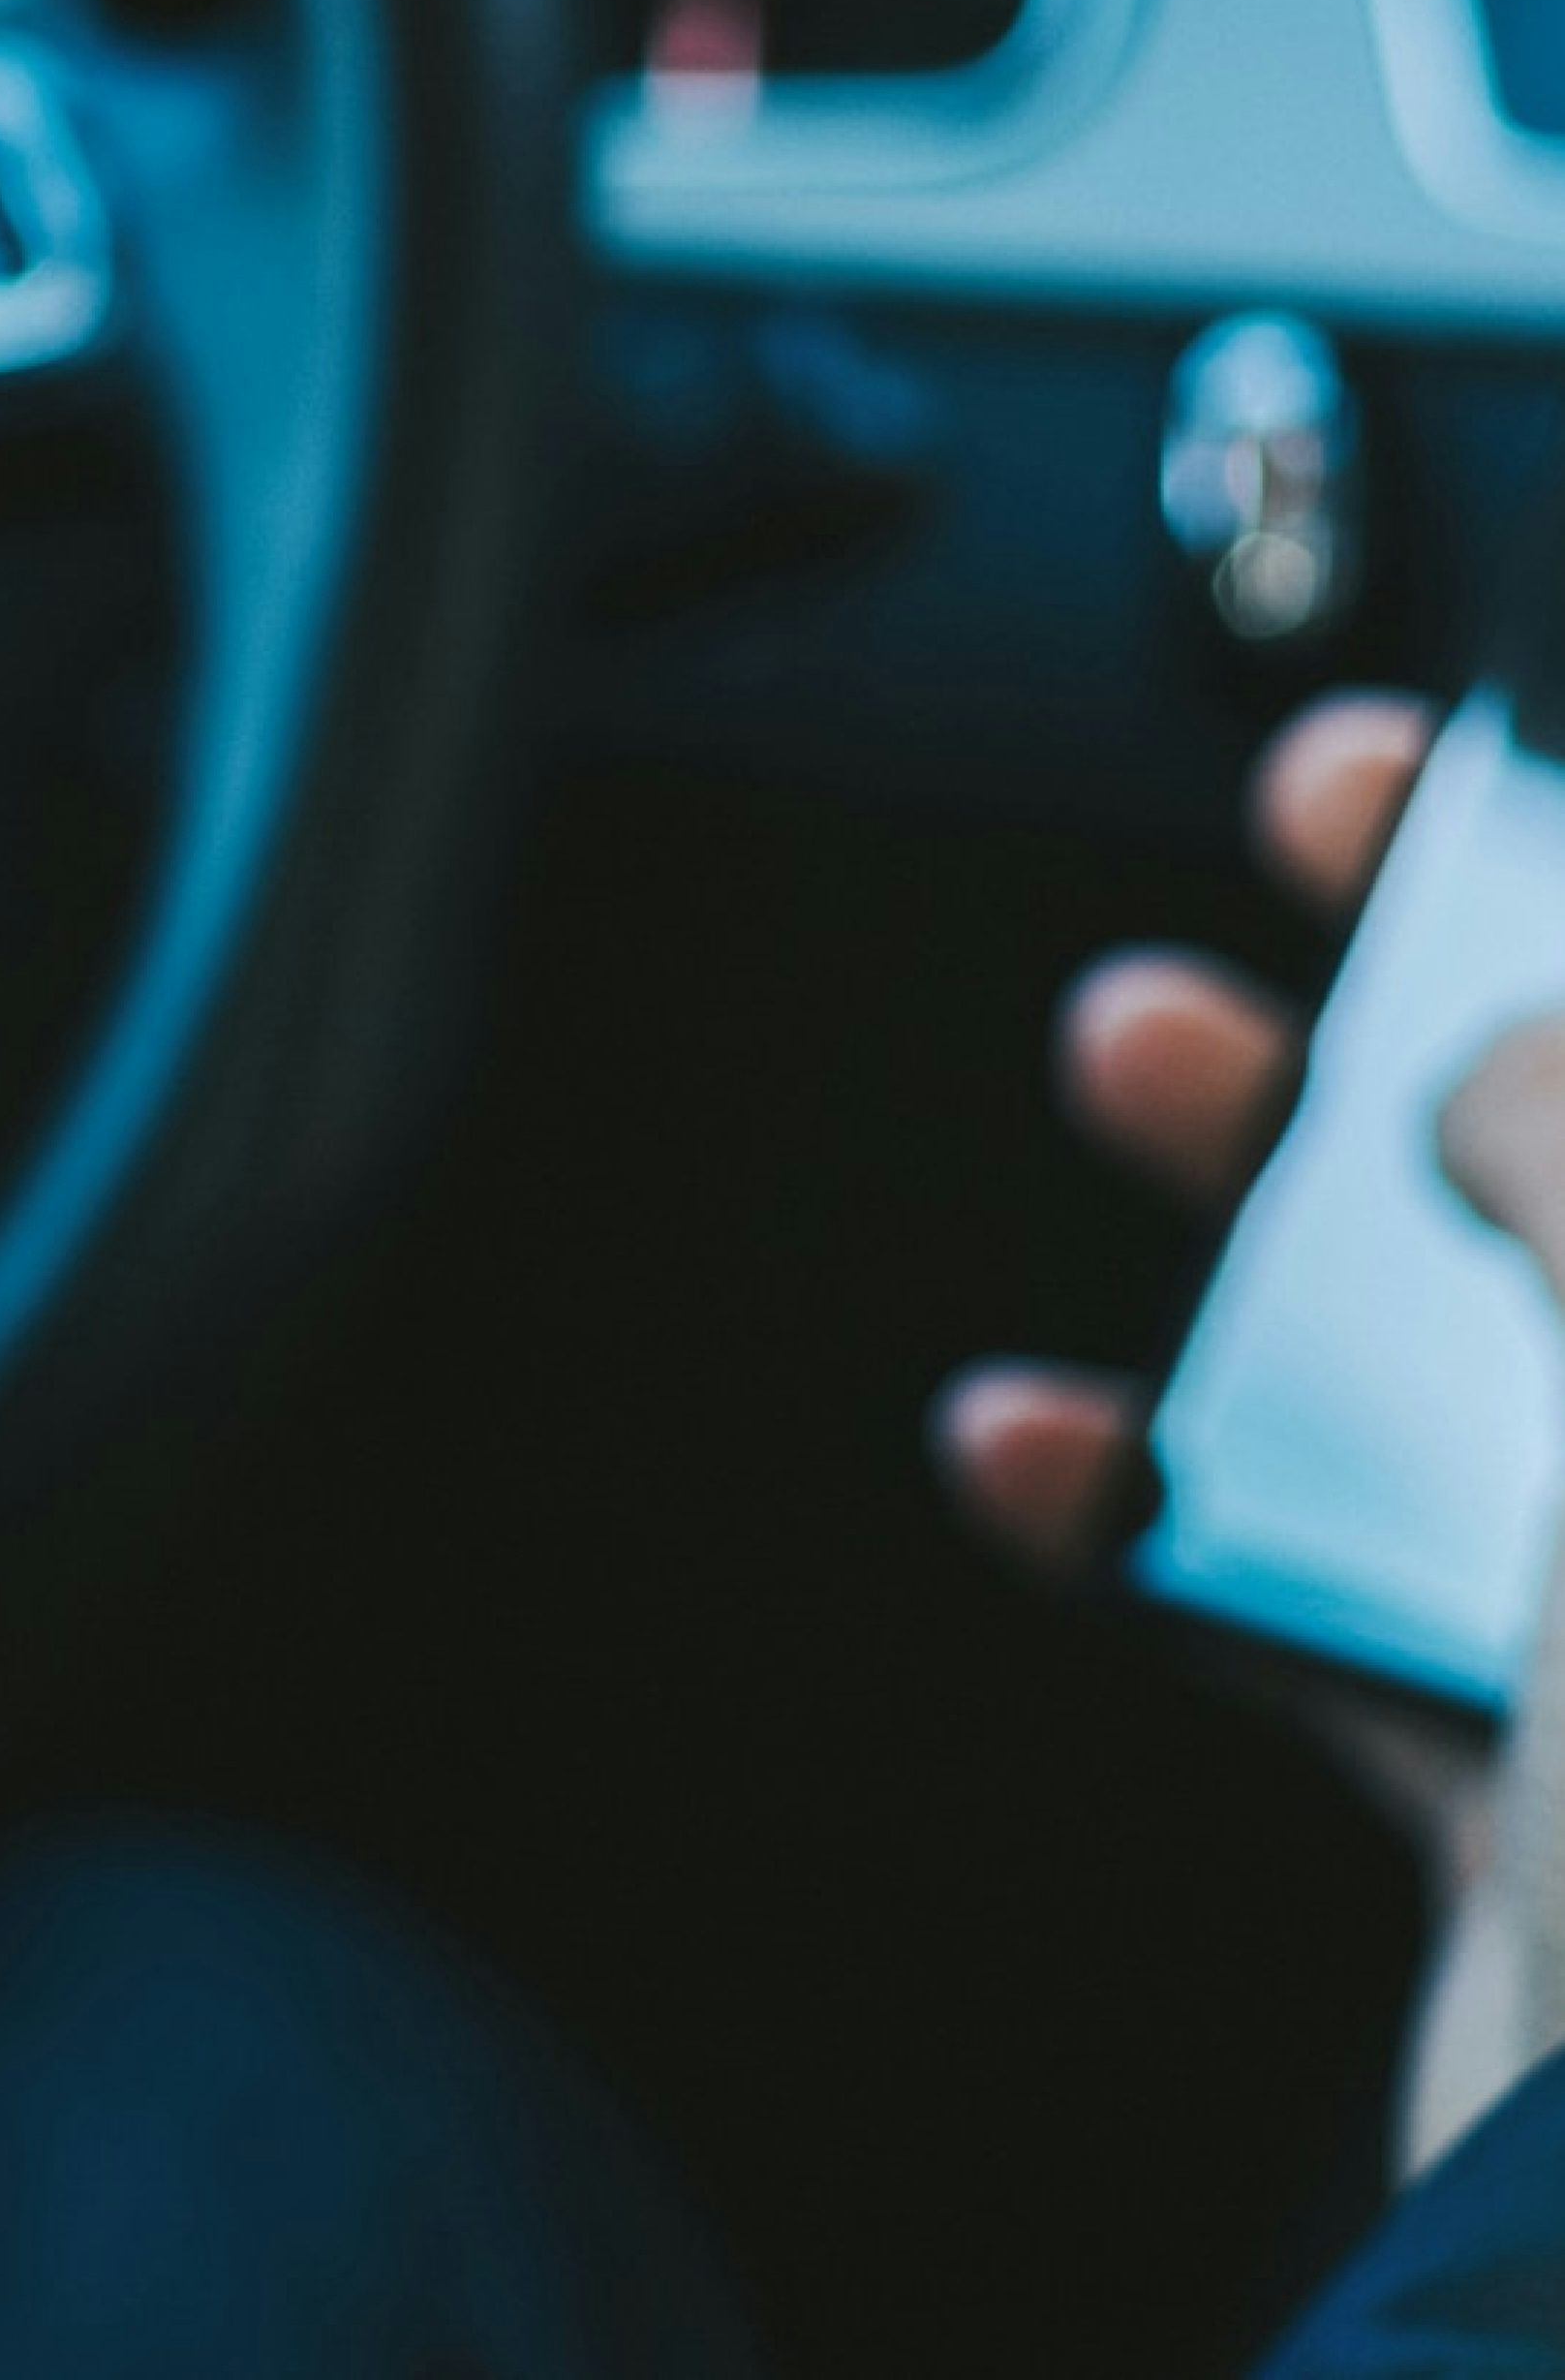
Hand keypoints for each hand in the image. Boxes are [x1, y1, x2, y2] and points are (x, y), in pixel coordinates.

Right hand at [934, 692, 1564, 2174]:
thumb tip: (1482, 1068)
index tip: (1491, 753)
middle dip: (1464, 984)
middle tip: (1325, 821)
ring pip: (1489, 1345)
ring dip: (1287, 1200)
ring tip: (1144, 1063)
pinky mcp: (1559, 1819)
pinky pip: (1343, 1594)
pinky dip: (1173, 1507)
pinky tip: (1056, 1451)